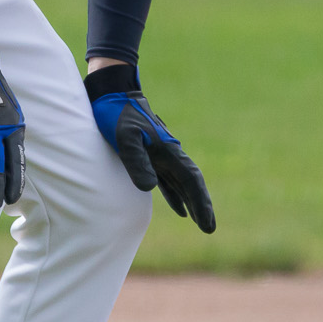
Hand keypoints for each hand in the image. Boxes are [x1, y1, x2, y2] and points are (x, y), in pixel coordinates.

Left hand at [85, 64, 214, 232]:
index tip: (207, 223)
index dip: (200, 202)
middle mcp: (169, 153)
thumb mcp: (125, 138)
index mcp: (168, 150)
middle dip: (202, 205)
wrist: (112, 92)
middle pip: (191, 183)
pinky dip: (176, 194)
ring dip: (192, 202)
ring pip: (182, 183)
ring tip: (201, 222)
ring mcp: (161, 154)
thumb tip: (150, 188)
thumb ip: (136, 161)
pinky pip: (169, 180)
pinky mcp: (150, 155)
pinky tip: (180, 208)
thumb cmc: (116, 114)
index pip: (191, 180)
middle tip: (209, 229)